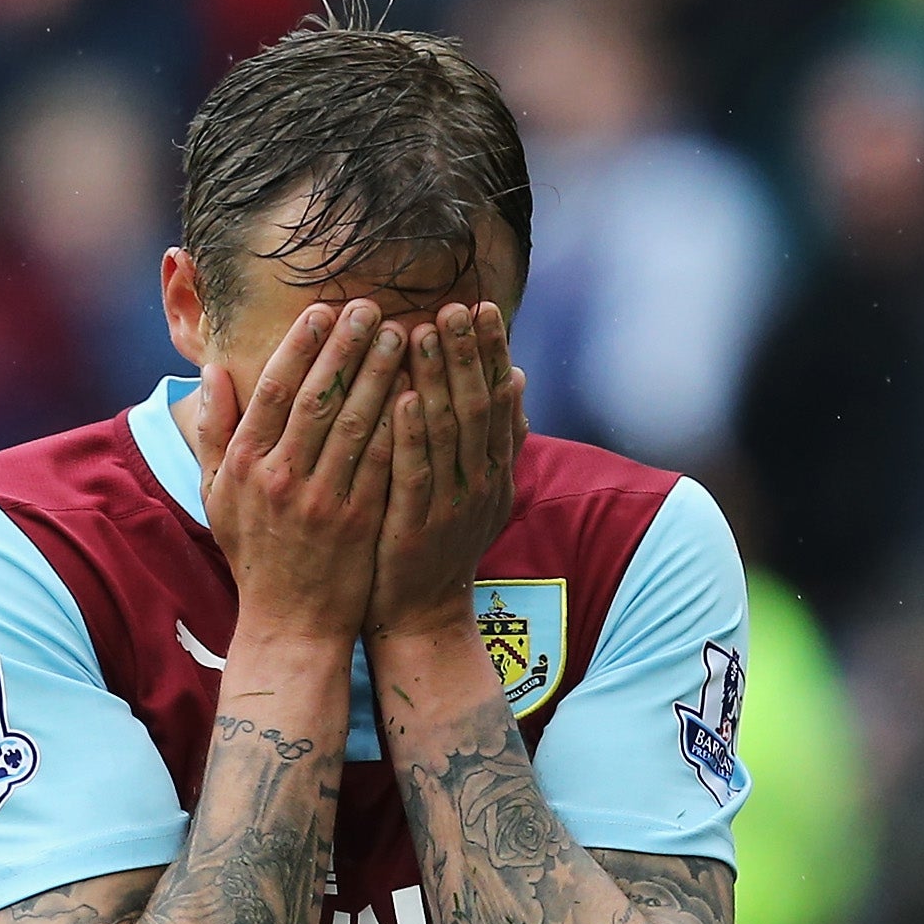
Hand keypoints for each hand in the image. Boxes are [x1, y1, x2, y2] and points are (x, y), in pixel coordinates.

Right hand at [187, 298, 410, 646]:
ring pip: (356, 424)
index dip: (301, 345)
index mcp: (245, 465)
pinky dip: (402, 423)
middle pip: (318, 397)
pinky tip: (421, 390)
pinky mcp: (359, 521)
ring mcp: (322, 501)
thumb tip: (212, 370)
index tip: (323, 309)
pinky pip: (383, 462)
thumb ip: (215, 431)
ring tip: (402, 334)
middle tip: (371, 306)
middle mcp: (281, 478)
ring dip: (380, 374)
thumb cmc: (254, 554)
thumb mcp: (216, 494)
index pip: (274, 389)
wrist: (289, 623)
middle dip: (346, 347)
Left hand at [367, 301, 524, 647]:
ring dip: (439, 378)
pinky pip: (418, 473)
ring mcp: (451, 506)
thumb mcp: (478, 488)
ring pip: (450, 433)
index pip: (499, 398)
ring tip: (425, 330)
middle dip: (468, 353)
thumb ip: (498, 436)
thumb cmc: (440, 544)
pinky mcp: (417, 527)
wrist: (424, 617)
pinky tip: (404, 396)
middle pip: (479, 406)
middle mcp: (482, 483)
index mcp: (495, 469)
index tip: (482, 306)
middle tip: (455, 305)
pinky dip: (413, 434)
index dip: (491, 352)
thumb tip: (518, 375)